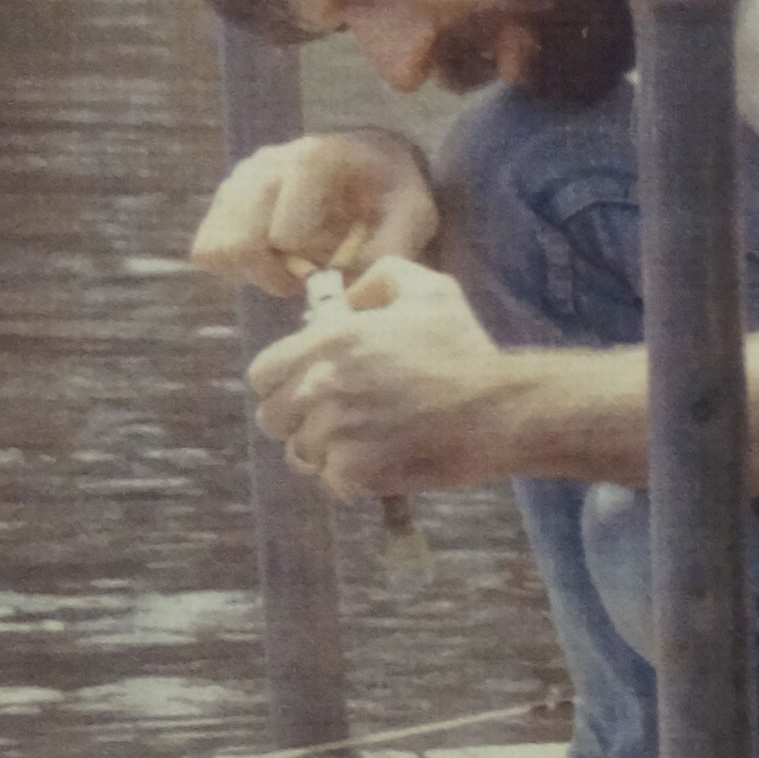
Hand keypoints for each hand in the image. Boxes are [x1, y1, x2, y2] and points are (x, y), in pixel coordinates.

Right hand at [191, 129, 438, 295]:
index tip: (337, 261)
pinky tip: (272, 255)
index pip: (285, 235)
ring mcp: (239, 178)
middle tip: (305, 272)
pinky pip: (208, 249)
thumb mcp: (414, 214)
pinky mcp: (225, 196)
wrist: (369, 161)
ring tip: (290, 262)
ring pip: (215, 248)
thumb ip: (392, 250)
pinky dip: (237, 264)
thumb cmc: (392, 189)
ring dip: (252, 270)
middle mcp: (266, 163)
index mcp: (313, 160)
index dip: (312, 264)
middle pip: (237, 244)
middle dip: (272, 273)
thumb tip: (348, 294)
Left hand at [249, 256, 524, 496]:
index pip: (262, 374)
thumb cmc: (463, 347)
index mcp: (327, 342)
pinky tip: (377, 461)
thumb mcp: (427, 288)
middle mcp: (321, 386)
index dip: (280, 381)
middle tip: (331, 417)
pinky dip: (350, 478)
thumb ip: (380, 277)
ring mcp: (335, 432)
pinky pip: (330, 481)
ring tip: (359, 441)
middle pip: (272, 418)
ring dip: (324, 450)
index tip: (305, 386)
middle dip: (297, 418)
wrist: (496, 409)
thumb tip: (348, 296)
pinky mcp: (355, 471)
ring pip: (299, 452)